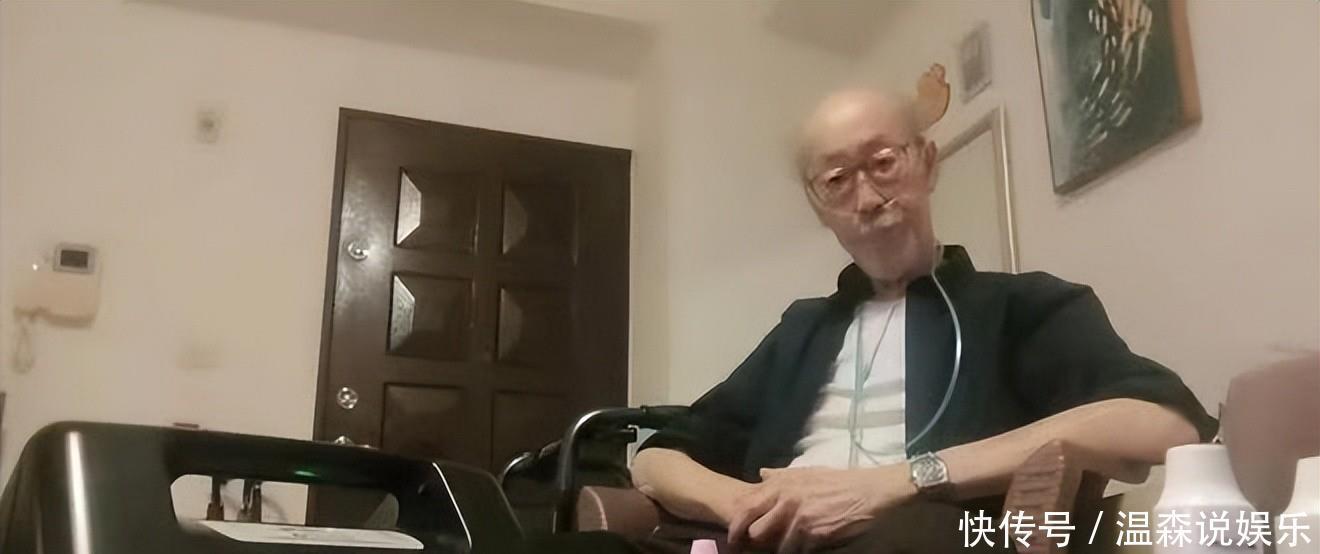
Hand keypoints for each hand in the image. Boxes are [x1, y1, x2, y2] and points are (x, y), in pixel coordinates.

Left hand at [725, 465, 915, 552]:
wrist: (874, 493)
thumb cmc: (843, 483)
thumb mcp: (810, 472)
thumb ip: (783, 476)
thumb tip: (761, 474)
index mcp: (782, 484)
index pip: (745, 507)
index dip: (736, 528)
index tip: (734, 541)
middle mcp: (786, 499)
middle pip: (755, 531)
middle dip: (757, 544)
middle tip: (759, 550)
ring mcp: (799, 517)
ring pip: (776, 547)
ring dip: (782, 551)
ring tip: (794, 547)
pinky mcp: (814, 534)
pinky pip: (796, 553)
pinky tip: (809, 549)